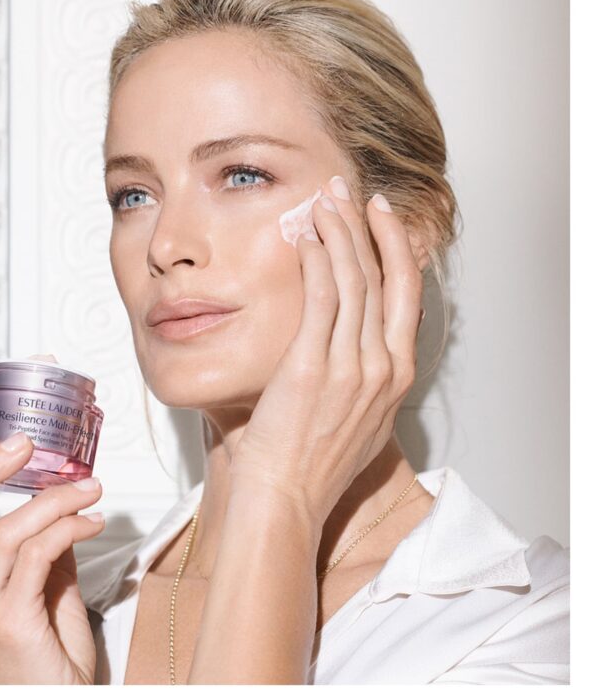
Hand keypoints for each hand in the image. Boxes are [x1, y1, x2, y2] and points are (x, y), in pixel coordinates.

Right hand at [0, 355, 105, 683]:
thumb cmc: (44, 648)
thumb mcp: (39, 581)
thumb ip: (42, 540)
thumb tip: (62, 495)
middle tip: (24, 445)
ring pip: (4, 529)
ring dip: (55, 498)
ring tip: (89, 488)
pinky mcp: (12, 622)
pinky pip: (39, 554)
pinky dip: (70, 526)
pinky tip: (92, 521)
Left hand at [229, 179, 424, 526]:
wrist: (285, 498)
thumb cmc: (312, 462)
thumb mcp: (357, 418)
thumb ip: (363, 376)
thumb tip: (354, 342)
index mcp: (396, 378)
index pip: (406, 297)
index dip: (397, 251)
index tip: (382, 220)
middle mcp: (382, 367)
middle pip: (383, 279)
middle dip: (369, 228)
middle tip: (352, 193)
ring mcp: (350, 367)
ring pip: (353, 281)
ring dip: (339, 233)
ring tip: (324, 201)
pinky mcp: (311, 367)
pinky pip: (321, 299)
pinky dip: (316, 261)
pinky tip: (305, 236)